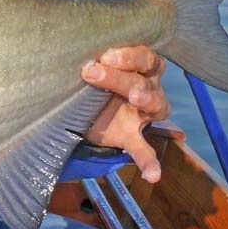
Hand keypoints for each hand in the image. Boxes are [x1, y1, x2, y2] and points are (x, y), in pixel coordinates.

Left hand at [81, 46, 170, 183]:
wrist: (86, 108)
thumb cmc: (94, 80)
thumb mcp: (94, 69)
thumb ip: (93, 64)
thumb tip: (73, 54)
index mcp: (140, 68)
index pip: (145, 57)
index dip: (129, 56)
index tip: (107, 56)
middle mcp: (149, 87)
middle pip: (142, 80)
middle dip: (119, 76)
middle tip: (94, 73)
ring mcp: (143, 114)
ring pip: (155, 105)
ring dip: (146, 100)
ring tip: (136, 98)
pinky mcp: (132, 137)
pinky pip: (145, 150)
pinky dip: (149, 162)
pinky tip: (152, 174)